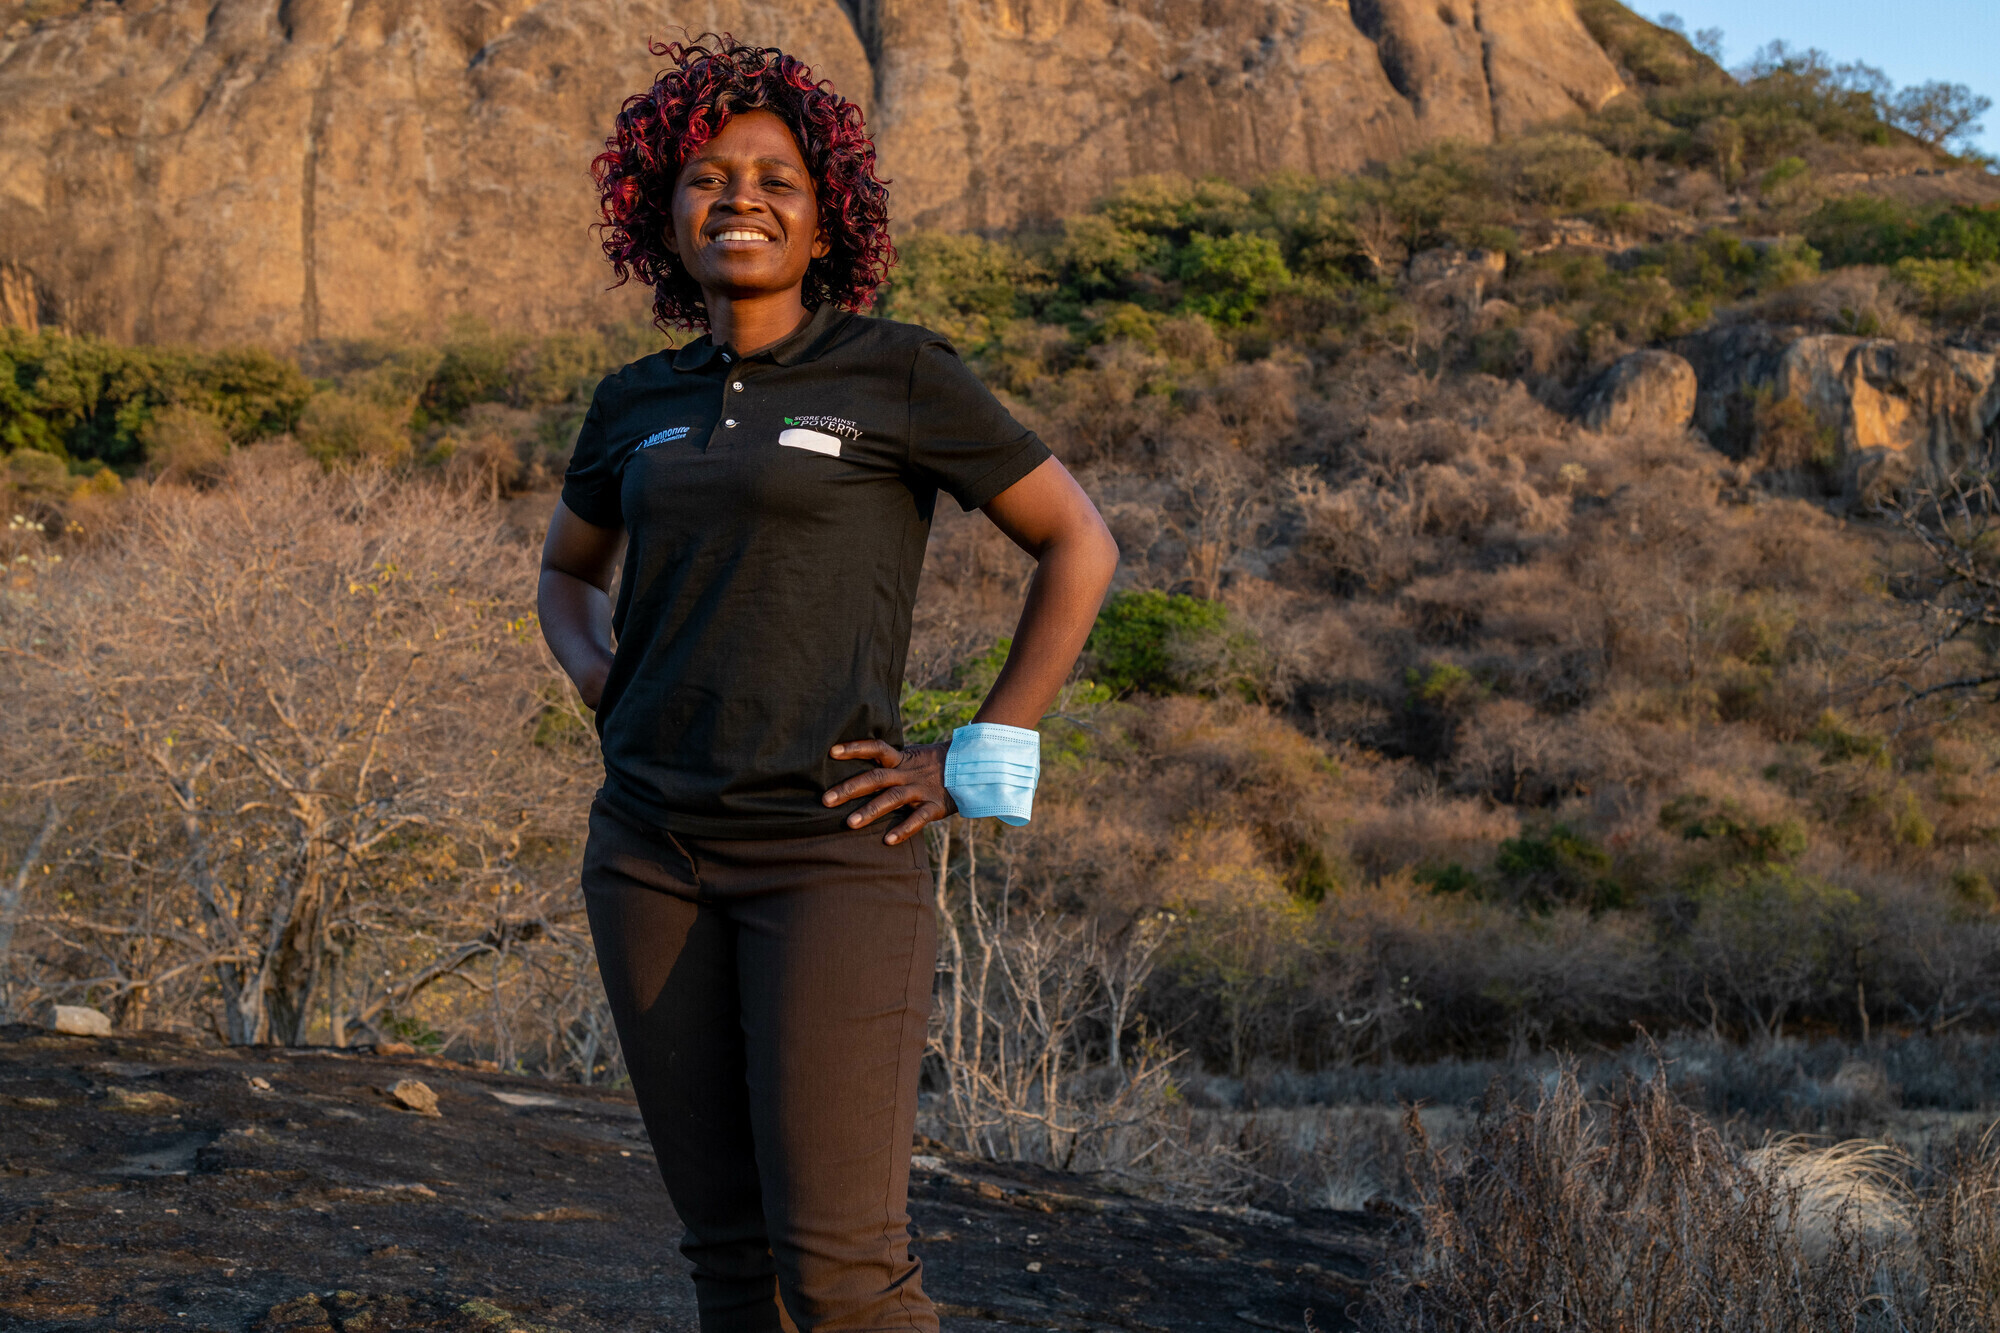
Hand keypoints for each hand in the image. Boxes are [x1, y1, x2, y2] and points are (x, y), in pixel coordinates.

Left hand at [822, 739, 957, 844]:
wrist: (973, 768)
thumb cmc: (934, 764)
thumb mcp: (912, 755)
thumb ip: (890, 760)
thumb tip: (862, 760)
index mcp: (901, 759)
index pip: (876, 748)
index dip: (855, 749)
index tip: (831, 752)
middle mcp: (907, 774)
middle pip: (875, 778)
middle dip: (849, 789)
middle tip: (826, 800)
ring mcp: (920, 790)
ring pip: (892, 799)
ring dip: (870, 811)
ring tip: (850, 823)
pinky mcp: (934, 806)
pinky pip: (918, 819)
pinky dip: (903, 830)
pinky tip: (887, 841)